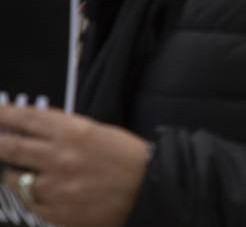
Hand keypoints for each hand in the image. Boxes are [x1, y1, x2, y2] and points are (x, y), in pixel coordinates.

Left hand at [0, 105, 149, 226]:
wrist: (148, 189)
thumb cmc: (127, 158)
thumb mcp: (97, 132)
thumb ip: (63, 132)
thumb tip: (31, 131)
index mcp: (73, 132)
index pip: (26, 119)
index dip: (3, 115)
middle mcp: (60, 158)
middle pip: (10, 148)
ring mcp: (55, 187)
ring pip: (13, 180)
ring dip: (15, 175)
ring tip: (26, 173)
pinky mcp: (56, 212)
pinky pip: (29, 204)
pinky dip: (32, 197)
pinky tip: (45, 192)